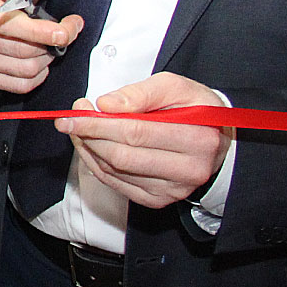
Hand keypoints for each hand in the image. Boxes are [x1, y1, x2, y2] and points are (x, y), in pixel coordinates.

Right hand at [0, 0, 84, 93]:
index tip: (64, 31)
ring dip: (46, 58)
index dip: (39, 31)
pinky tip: (38, 59)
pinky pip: (21, 84)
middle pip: (23, 49)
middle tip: (67, 31)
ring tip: (49, 44)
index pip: (7, 23)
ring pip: (25, 68)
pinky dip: (37, 75)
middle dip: (53, 42)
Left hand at [58, 73, 230, 209]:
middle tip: (72, 119)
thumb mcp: (176, 87)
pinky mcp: (159, 199)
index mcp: (199, 138)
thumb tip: (106, 105)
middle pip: (122, 155)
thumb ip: (142, 92)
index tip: (73, 112)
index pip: (136, 132)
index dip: (98, 123)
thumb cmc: (193, 109)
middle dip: (90, 136)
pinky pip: (117, 184)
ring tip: (81, 130)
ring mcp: (174, 189)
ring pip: (116, 171)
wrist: (214, 139)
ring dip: (89, 149)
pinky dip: (97, 164)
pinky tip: (93, 148)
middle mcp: (189, 169)